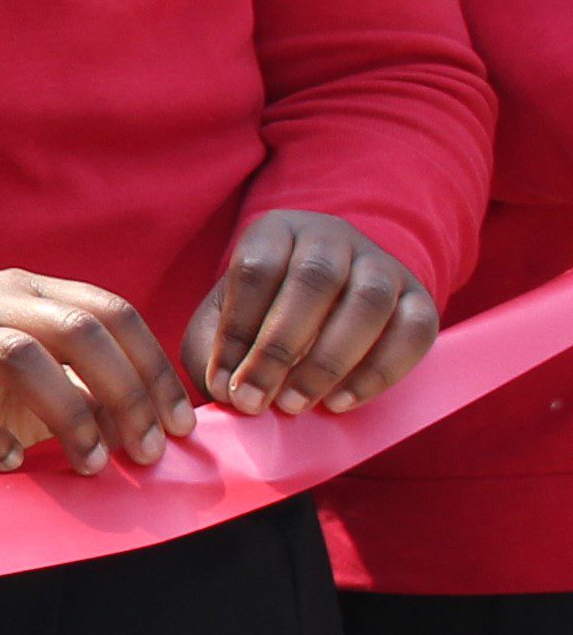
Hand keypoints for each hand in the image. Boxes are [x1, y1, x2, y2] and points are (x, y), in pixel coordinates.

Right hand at [0, 266, 196, 470]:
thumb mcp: (47, 380)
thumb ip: (97, 387)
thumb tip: (164, 422)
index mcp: (30, 290)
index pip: (113, 312)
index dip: (155, 369)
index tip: (180, 426)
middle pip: (78, 329)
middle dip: (126, 394)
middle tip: (146, 452)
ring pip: (21, 355)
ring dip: (70, 415)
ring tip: (91, 464)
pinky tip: (12, 461)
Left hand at [185, 210, 441, 415]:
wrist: (324, 305)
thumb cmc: (259, 316)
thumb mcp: (223, 321)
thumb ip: (215, 351)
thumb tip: (228, 392)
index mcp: (277, 230)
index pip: (258, 267)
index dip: (238, 328)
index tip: (223, 381)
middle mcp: (333, 237)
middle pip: (315, 280)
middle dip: (280, 348)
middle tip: (255, 399)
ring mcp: (382, 264)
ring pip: (368, 303)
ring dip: (328, 363)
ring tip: (294, 404)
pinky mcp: (420, 298)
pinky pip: (414, 332)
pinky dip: (377, 373)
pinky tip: (340, 402)